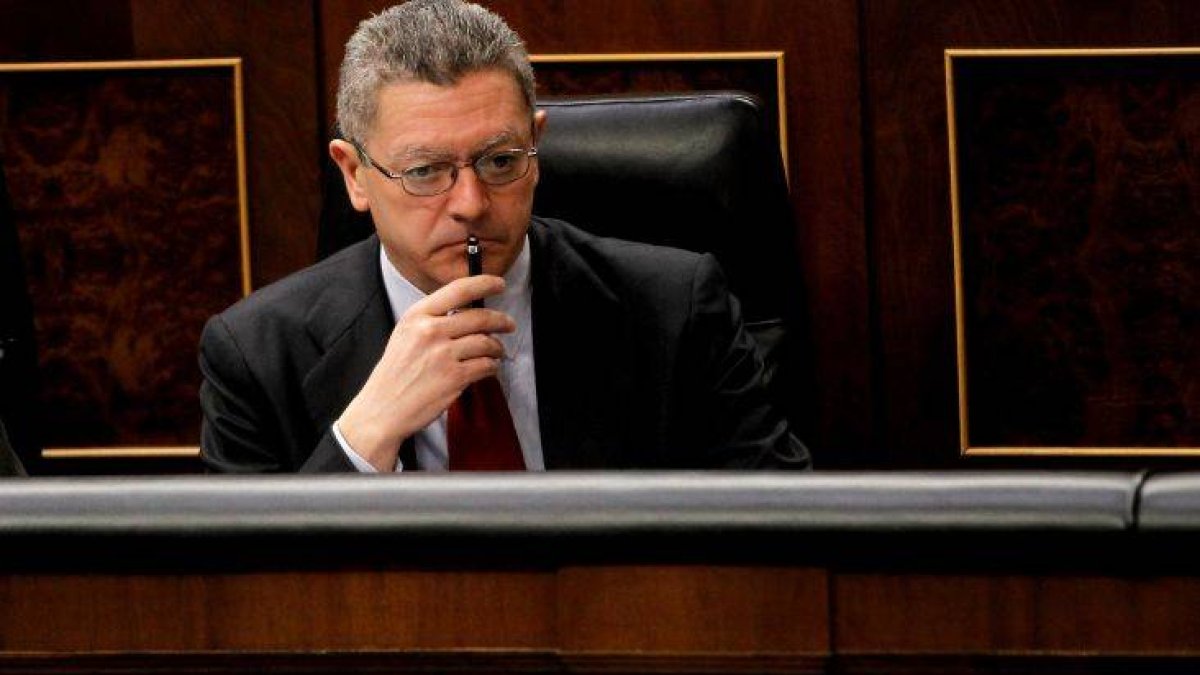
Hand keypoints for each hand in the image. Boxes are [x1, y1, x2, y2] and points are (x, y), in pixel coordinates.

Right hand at [336, 274, 513, 470]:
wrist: (382, 409)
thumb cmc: (395, 374)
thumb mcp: (405, 334)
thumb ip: (432, 320)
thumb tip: (468, 311)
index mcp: (417, 316)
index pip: (458, 289)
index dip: (484, 283)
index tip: (499, 284)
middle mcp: (430, 331)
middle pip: (480, 317)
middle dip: (501, 320)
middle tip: (508, 324)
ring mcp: (443, 355)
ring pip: (487, 342)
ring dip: (497, 347)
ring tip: (497, 351)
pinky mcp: (454, 377)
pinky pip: (486, 365)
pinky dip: (492, 366)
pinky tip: (488, 368)